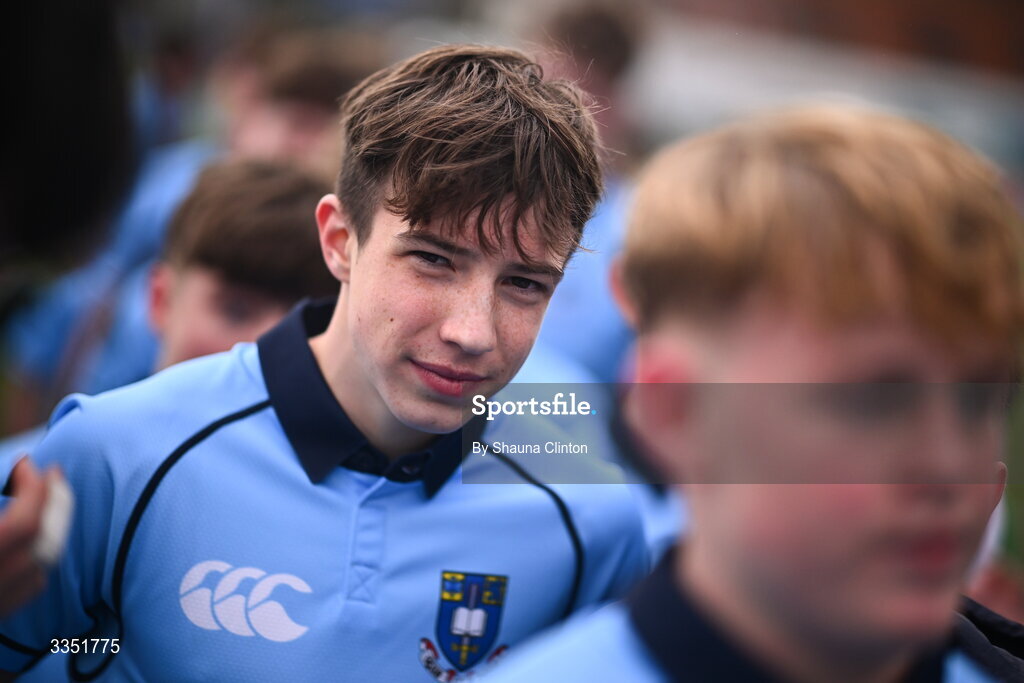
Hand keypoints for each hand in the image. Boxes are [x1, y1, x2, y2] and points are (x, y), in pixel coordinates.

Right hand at [0, 457, 58, 615]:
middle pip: (46, 544)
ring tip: (50, 494)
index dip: (34, 490)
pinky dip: (42, 551)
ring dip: (54, 524)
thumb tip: (22, 466)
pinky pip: (33, 583)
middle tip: (52, 474)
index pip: (25, 525)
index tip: (27, 463)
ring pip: (44, 564)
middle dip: (56, 503)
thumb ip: (3, 510)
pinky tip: (38, 530)